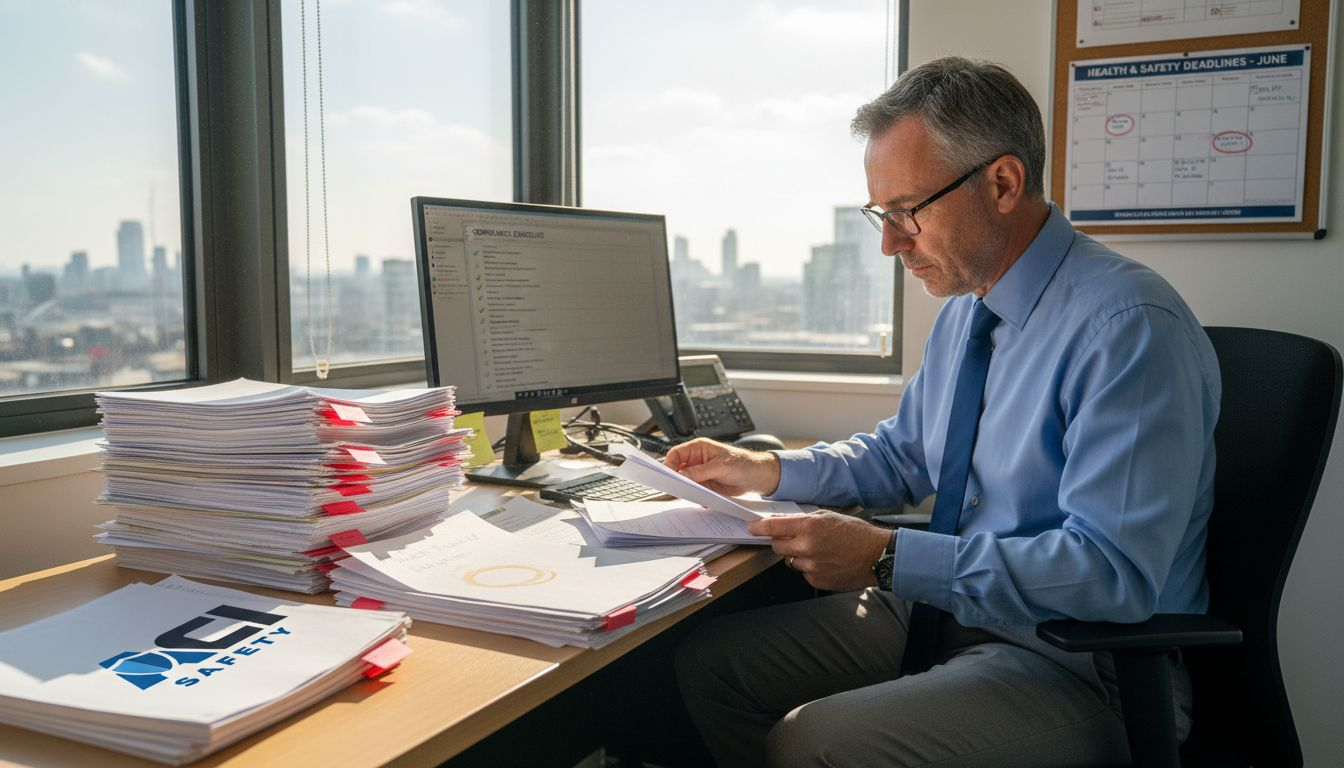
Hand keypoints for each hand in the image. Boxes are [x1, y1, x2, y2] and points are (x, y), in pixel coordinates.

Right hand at [664, 437, 781, 496]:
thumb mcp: (720, 467)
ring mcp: (701, 474)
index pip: (676, 454)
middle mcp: (697, 460)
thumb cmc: (744, 464)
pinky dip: (695, 496)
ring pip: (685, 482)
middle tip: (675, 488)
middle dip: (676, 478)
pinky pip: (694, 491)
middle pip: (678, 469)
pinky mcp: (706, 485)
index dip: (669, 464)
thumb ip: (700, 472)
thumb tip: (681, 475)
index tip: (668, 476)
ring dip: (686, 489)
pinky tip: (700, 499)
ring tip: (690, 494)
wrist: (758, 477)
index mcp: (699, 448)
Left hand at [746, 511, 891, 591]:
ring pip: (790, 560)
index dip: (759, 527)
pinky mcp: (816, 580)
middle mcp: (806, 546)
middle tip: (794, 537)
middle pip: (777, 545)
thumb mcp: (828, 516)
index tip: (752, 527)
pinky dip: (809, 567)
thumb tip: (780, 521)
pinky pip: (803, 573)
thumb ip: (803, 519)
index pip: (773, 527)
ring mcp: (810, 566)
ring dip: (797, 555)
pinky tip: (825, 562)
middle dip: (781, 541)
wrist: (876, 556)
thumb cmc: (855, 533)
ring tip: (818, 551)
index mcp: (808, 526)